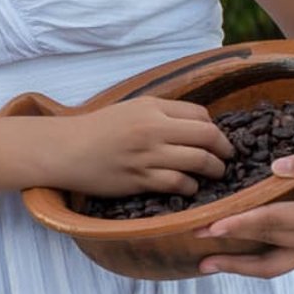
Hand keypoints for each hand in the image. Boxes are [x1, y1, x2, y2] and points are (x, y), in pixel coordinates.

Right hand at [53, 98, 232, 198]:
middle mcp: (153, 128)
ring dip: (214, 170)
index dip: (214, 128)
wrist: (66, 149)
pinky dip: (191, 186)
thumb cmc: (97, 129)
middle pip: (207, 136)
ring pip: (199, 161)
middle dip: (225, 149)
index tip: (215, 139)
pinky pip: (179, 183)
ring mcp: (147, 155)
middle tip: (227, 158)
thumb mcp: (131, 109)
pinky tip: (190, 186)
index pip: (201, 115)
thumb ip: (162, 114)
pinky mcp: (140, 179)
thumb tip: (197, 125)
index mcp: (152, 107)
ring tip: (215, 173)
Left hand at [197, 140, 293, 277]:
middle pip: (266, 247)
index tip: (210, 225)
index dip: (239, 224)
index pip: (272, 223)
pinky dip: (257, 263)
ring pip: (273, 265)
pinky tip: (235, 257)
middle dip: (229, 246)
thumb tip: (274, 168)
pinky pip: (283, 263)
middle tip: (192, 239)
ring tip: (205, 263)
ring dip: (239, 266)